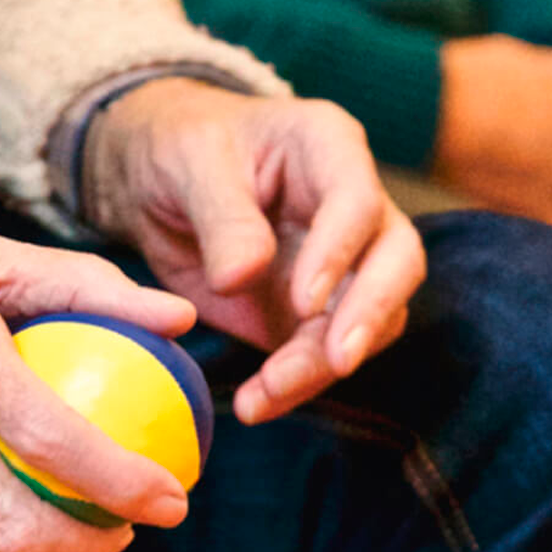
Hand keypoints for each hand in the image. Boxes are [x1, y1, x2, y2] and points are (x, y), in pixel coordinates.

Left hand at [86, 80, 425, 424]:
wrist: (155, 180)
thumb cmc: (180, 147)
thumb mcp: (189, 164)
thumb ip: (222, 217)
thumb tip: (243, 277)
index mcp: (328, 147)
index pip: (358, 200)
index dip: (339, 252)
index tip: (303, 300)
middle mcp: (353, 206)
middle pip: (396, 262)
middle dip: (369, 315)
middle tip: (336, 361)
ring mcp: (343, 262)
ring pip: (370, 319)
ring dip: (324, 364)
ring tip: (267, 393)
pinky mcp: (315, 312)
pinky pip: (324, 353)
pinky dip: (296, 384)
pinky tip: (257, 404)